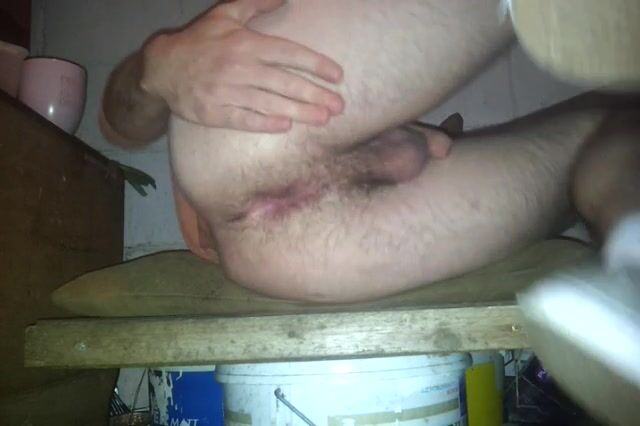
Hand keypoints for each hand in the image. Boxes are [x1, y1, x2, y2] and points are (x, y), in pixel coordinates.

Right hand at [140, 0, 344, 131]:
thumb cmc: (200, 41)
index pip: (289, 53)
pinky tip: (286, 126)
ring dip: (299, 112)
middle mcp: (240, 67)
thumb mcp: (226, 15)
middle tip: (338, 107)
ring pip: (270, 103)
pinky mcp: (215, 112)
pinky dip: (265, 123)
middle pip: (285, 83)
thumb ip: (256, 5)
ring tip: (322, 119)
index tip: (337, 76)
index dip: (316, 65)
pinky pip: (244, 119)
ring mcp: (227, 91)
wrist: (162, 68)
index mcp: (246, 43)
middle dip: (315, 95)